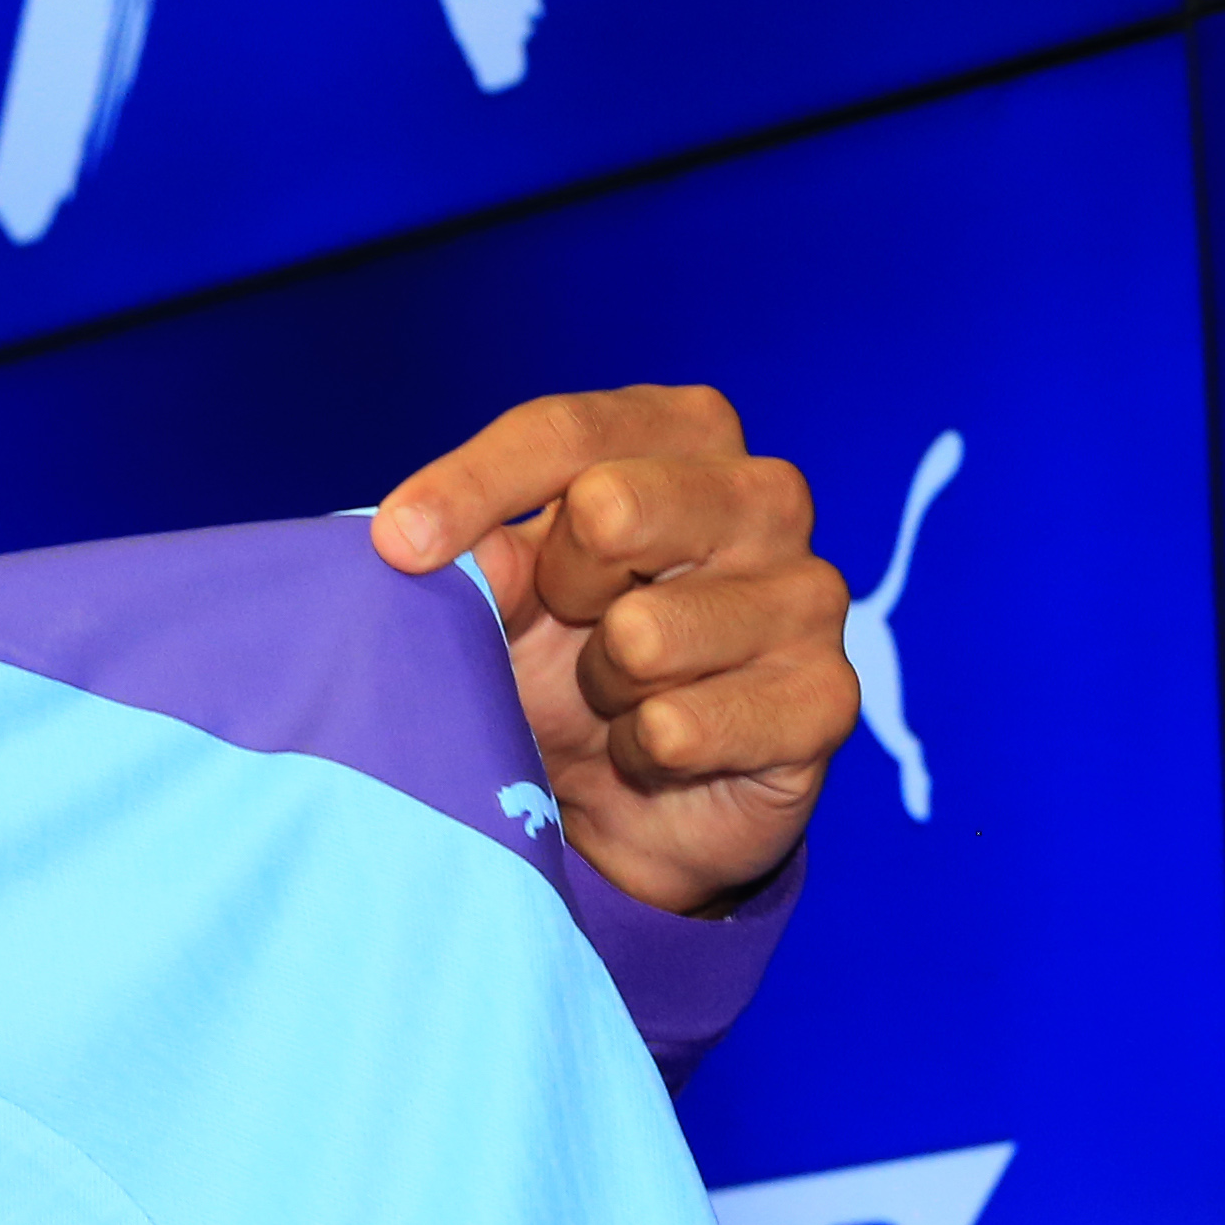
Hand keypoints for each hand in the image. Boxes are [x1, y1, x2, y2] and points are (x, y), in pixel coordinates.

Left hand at [372, 387, 853, 915]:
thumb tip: (447, 548)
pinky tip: (655, 748)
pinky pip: (683, 725)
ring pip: (644, 633)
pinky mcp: (827, 698)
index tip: (397, 545)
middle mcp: (762, 494)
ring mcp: (808, 594)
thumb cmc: (558, 652)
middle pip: (611, 505)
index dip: (471, 486)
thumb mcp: (499, 592)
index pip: (567, 431)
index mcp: (679, 432)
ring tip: (615, 692)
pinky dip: (642, 750)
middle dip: (555, 584)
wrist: (625, 794)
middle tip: (569, 623)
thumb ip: (477, 556)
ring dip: (598, 682)